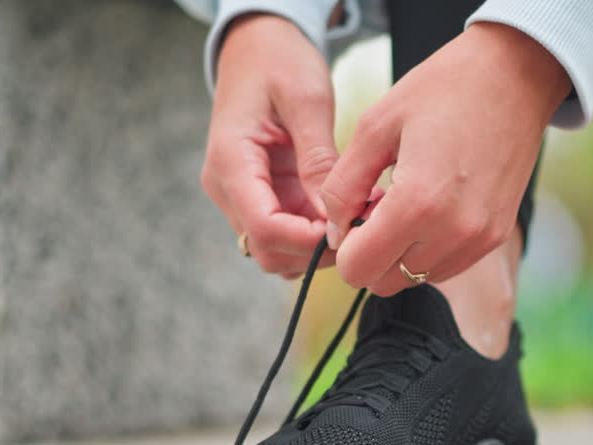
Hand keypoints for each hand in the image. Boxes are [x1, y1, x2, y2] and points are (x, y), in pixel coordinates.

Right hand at [202, 14, 336, 277]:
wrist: (258, 46)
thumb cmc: (280, 61)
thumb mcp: (307, 99)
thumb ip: (317, 158)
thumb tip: (332, 212)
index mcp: (231, 161)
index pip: (263, 229)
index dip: (309, 241)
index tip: (352, 231)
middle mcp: (228, 187)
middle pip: (268, 250)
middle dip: (316, 250)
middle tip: (364, 226)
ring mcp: (241, 194)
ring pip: (277, 250)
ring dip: (318, 245)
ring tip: (359, 215)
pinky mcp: (261, 195)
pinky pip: (287, 232)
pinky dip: (315, 233)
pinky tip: (346, 210)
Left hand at [321, 22, 571, 294]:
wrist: (514, 76)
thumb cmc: (443, 90)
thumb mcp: (375, 125)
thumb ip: (344, 185)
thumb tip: (335, 230)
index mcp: (417, 203)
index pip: (358, 270)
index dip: (343, 248)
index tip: (352, 214)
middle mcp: (453, 231)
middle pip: (385, 282)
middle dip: (370, 253)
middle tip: (375, 208)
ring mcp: (479, 238)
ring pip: (416, 278)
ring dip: (401, 253)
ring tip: (407, 203)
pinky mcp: (496, 236)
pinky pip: (446, 266)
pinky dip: (429, 249)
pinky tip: (432, 207)